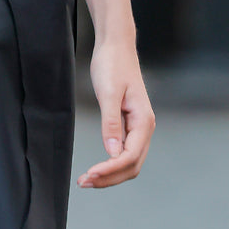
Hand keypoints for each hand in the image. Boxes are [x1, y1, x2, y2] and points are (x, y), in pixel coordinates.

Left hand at [77, 39, 155, 188]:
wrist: (116, 46)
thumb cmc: (112, 64)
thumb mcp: (108, 92)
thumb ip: (111, 123)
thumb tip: (111, 153)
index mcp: (144, 121)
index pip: (130, 156)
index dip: (111, 169)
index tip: (90, 174)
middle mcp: (144, 127)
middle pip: (131, 165)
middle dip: (109, 177)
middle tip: (84, 182)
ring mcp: (138, 127)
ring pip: (128, 161)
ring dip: (110, 173)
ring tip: (87, 179)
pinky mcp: (128, 123)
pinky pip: (123, 151)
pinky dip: (111, 162)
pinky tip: (97, 167)